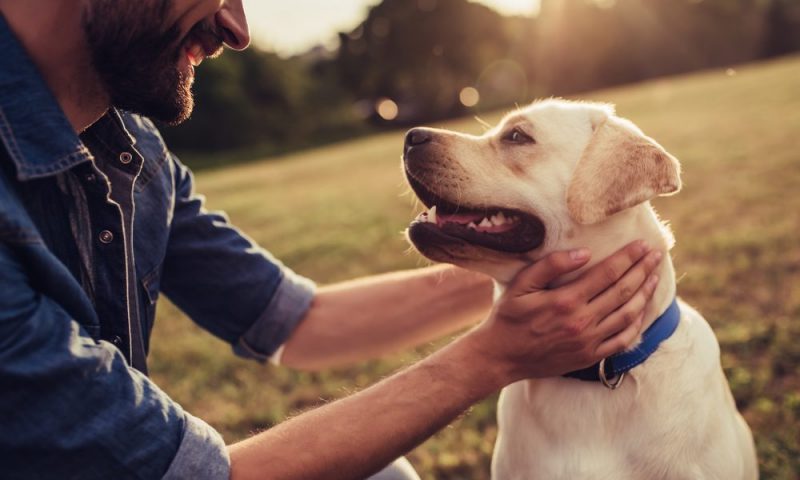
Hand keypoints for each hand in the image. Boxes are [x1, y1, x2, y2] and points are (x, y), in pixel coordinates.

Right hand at [465, 240, 662, 382]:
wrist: (501, 357)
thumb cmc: (508, 317)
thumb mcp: (521, 285)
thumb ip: (550, 266)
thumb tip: (584, 253)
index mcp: (566, 300)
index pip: (607, 273)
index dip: (628, 257)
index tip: (643, 244)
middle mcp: (582, 321)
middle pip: (623, 291)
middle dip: (643, 270)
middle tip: (656, 255)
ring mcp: (589, 341)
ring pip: (628, 314)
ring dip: (645, 293)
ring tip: (654, 277)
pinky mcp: (590, 357)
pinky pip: (622, 340)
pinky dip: (637, 323)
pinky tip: (642, 310)